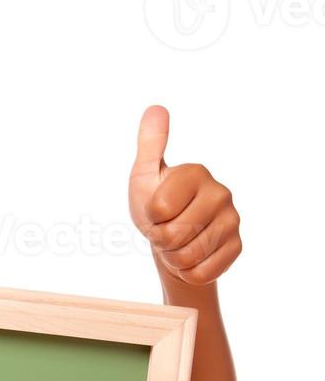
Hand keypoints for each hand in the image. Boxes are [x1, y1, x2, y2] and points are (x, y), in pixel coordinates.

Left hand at [128, 104, 241, 285]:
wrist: (171, 238)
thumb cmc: (154, 203)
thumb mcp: (144, 174)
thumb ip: (150, 144)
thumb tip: (155, 108)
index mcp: (196, 172)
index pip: (159, 209)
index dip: (149, 217)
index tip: (155, 210)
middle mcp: (221, 193)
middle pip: (172, 234)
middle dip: (159, 238)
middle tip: (165, 227)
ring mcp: (233, 221)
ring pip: (186, 256)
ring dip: (172, 255)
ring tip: (177, 240)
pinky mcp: (237, 247)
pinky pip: (201, 272)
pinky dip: (187, 270)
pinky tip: (192, 254)